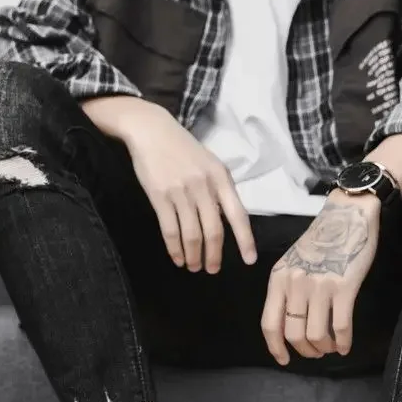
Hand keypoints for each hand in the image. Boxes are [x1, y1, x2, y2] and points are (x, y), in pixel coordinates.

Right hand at [83, 97, 256, 272]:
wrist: (151, 130)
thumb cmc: (184, 149)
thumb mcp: (210, 164)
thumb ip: (219, 191)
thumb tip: (225, 222)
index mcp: (221, 178)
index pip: (238, 215)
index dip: (245, 240)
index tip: (249, 260)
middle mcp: (204, 186)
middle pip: (213, 231)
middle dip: (214, 255)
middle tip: (212, 270)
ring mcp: (181, 192)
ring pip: (191, 234)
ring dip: (193, 256)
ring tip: (193, 267)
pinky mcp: (160, 196)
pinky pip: (170, 230)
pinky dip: (174, 248)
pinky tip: (177, 258)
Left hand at [261, 191, 379, 363]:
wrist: (347, 215)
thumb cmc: (321, 241)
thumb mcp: (292, 263)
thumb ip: (287, 291)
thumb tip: (291, 328)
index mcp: (278, 279)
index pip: (269, 324)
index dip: (275, 348)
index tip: (284, 360)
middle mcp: (295, 284)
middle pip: (293, 334)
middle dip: (305, 351)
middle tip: (316, 352)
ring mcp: (319, 285)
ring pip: (317, 335)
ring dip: (324, 348)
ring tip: (331, 347)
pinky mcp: (344, 286)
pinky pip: (341, 326)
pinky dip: (343, 342)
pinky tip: (345, 346)